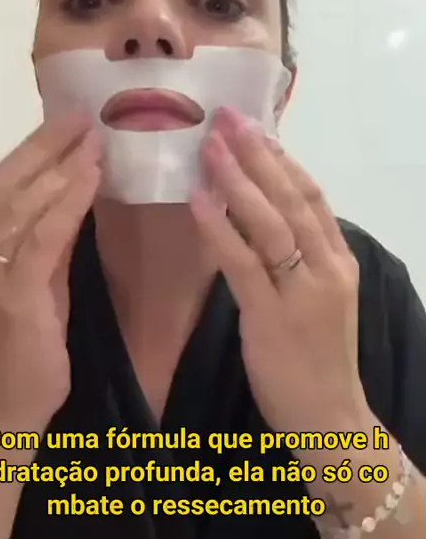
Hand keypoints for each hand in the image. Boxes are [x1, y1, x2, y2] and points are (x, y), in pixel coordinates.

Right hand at [0, 112, 100, 424]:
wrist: (12, 408)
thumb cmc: (26, 347)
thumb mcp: (36, 282)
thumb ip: (47, 239)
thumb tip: (71, 189)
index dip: (29, 151)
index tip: (64, 124)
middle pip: (3, 186)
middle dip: (44, 146)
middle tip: (82, 118)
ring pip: (22, 206)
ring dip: (61, 168)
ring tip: (93, 140)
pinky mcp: (12, 298)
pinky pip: (44, 238)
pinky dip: (68, 203)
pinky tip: (91, 178)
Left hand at [190, 106, 364, 431]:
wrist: (331, 421)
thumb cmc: (319, 360)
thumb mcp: (320, 301)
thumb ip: (300, 260)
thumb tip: (263, 217)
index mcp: (339, 261)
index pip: (311, 196)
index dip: (282, 158)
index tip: (255, 127)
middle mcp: (327, 268)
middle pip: (291, 198)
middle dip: (257, 154)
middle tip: (227, 117)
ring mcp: (302, 292)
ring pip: (270, 222)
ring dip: (238, 179)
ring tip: (210, 145)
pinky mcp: (272, 317)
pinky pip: (243, 262)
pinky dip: (220, 226)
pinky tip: (199, 198)